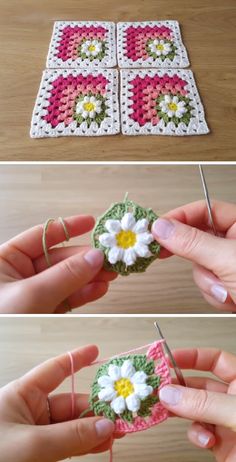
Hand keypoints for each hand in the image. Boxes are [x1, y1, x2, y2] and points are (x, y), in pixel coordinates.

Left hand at [0, 215, 116, 313]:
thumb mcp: (30, 295)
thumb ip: (65, 275)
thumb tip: (95, 256)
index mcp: (7, 259)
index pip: (43, 235)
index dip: (69, 227)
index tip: (92, 223)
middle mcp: (19, 273)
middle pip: (59, 258)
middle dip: (85, 258)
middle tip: (110, 258)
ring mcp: (31, 293)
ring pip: (65, 279)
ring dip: (89, 277)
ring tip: (111, 274)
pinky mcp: (41, 311)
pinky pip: (65, 298)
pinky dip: (83, 294)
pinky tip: (99, 288)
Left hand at [0, 345, 116, 461]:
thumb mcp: (31, 445)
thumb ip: (71, 435)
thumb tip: (107, 426)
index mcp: (23, 394)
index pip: (55, 370)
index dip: (76, 359)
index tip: (97, 352)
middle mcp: (30, 411)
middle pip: (69, 402)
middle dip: (95, 407)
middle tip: (121, 412)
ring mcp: (35, 434)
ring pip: (71, 426)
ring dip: (94, 429)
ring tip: (119, 432)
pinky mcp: (39, 454)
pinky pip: (67, 444)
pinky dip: (85, 444)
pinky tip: (102, 445)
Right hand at [152, 200, 235, 310]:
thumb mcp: (228, 260)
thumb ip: (192, 243)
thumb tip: (161, 228)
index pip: (201, 211)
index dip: (177, 218)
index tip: (155, 230)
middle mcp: (234, 241)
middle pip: (196, 241)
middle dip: (200, 261)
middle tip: (190, 264)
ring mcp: (231, 263)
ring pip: (200, 267)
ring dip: (211, 283)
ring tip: (230, 290)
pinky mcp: (230, 282)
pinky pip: (209, 285)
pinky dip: (217, 295)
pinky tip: (233, 298)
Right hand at [159, 348, 235, 460]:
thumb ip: (205, 403)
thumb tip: (171, 393)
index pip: (216, 360)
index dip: (192, 357)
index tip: (169, 359)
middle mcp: (235, 400)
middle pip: (200, 385)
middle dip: (180, 386)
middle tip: (158, 387)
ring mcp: (227, 423)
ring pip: (195, 410)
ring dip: (181, 411)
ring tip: (167, 410)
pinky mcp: (222, 445)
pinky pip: (200, 432)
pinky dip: (196, 435)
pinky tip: (204, 439)